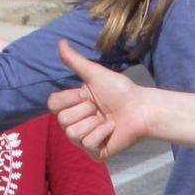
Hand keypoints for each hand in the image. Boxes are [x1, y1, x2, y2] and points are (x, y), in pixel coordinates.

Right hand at [50, 39, 155, 159]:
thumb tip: (61, 41)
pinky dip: (103, 133)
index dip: (70, 99)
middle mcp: (75, 123)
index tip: (87, 94)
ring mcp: (83, 140)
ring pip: (72, 134)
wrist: (141, 108)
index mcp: (72, 105)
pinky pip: (88, 144)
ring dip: (94, 123)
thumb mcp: (95, 74)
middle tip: (100, 108)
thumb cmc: (121, 91)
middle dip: (85, 111)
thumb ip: (75, 61)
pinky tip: (112, 128)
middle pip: (62, 120)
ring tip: (107, 119)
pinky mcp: (95, 152)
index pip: (53, 105)